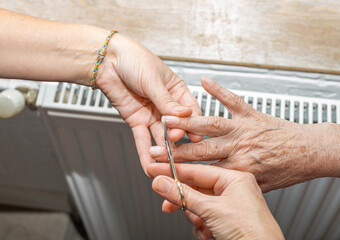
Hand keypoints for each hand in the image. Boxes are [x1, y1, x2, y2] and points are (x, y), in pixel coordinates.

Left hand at [96, 34, 201, 173]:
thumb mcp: (153, 79)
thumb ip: (167, 101)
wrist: (106, 60)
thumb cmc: (133, 59)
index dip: (193, 123)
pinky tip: (149, 164)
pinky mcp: (136, 121)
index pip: (190, 110)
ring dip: (163, 149)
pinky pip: (142, 139)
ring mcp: (151, 114)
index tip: (195, 134)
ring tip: (165, 161)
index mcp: (177, 91)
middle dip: (177, 137)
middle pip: (176, 126)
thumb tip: (185, 114)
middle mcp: (166, 105)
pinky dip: (145, 152)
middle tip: (175, 141)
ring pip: (160, 136)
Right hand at [148, 163, 283, 239]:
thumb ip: (183, 195)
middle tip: (168, 204)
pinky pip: (205, 218)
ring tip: (201, 225)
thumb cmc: (251, 231)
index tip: (156, 169)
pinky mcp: (227, 221)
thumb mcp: (212, 210)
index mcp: (235, 179)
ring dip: (195, 217)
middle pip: (196, 189)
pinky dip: (202, 227)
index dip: (174, 171)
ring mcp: (230, 206)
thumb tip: (161, 183)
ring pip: (199, 206)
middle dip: (185, 202)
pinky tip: (208, 233)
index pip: (197, 170)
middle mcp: (233, 190)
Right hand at [150, 77, 324, 190]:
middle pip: (200, 149)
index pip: (202, 172)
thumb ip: (230, 190)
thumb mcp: (256, 188)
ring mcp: (244, 129)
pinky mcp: (251, 114)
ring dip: (187, 122)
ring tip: (167, 120)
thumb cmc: (286, 170)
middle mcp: (239, 147)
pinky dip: (218, 90)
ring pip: (211, 125)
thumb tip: (205, 200)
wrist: (310, 153)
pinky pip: (232, 100)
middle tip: (155, 150)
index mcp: (239, 168)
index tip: (161, 173)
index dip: (179, 173)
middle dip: (174, 151)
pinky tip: (205, 82)